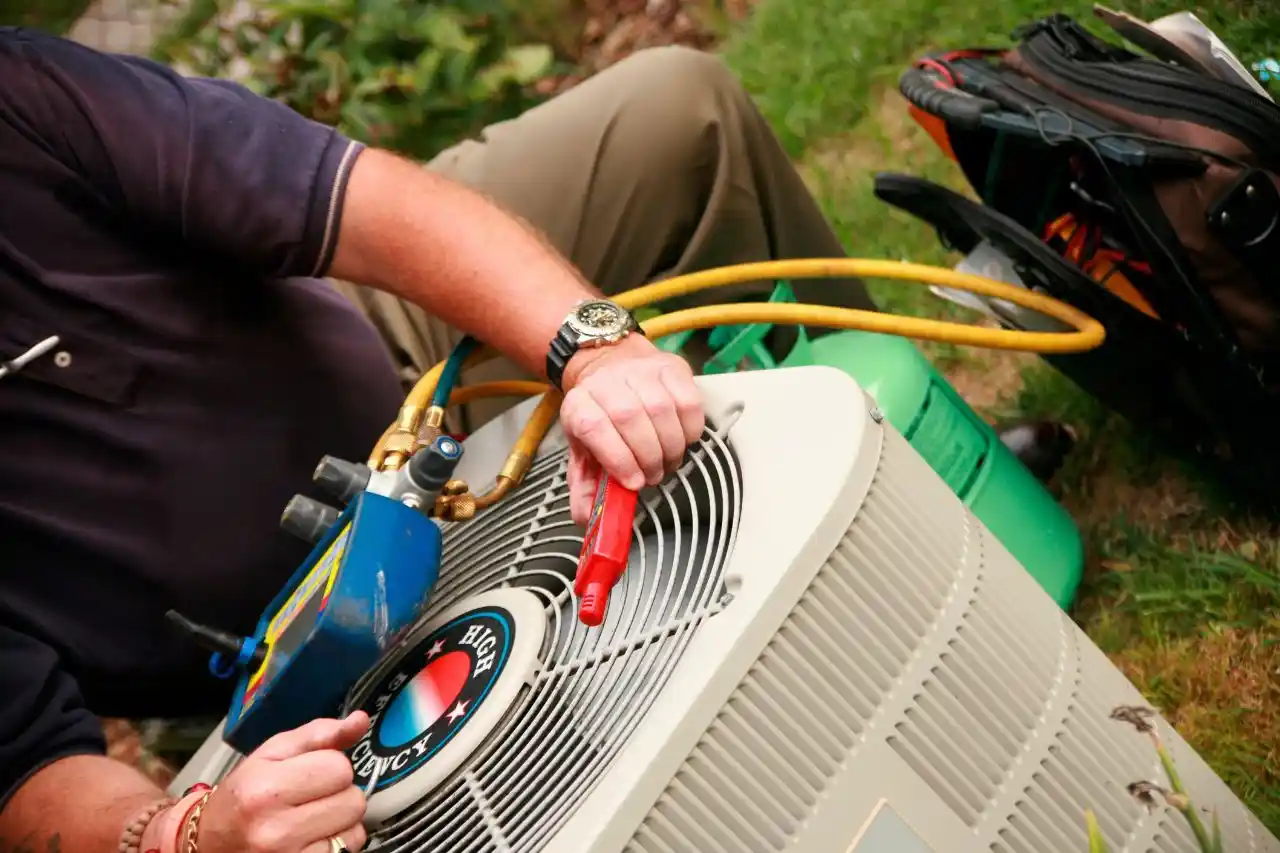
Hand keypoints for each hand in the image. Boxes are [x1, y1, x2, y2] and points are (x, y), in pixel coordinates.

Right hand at [197, 713, 370, 852]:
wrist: (210, 843)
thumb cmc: (243, 796)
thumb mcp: (271, 755)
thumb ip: (318, 735)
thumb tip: (360, 721)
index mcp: (265, 789)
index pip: (339, 768)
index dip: (331, 766)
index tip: (312, 772)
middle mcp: (275, 829)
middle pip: (353, 800)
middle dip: (339, 794)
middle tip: (311, 798)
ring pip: (355, 829)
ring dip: (341, 821)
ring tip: (311, 819)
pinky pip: (347, 850)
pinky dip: (337, 843)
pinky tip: (312, 839)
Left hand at [559, 334, 704, 524]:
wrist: (611, 368)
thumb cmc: (600, 414)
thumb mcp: (583, 451)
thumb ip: (585, 487)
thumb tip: (586, 518)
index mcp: (579, 404)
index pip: (594, 427)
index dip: (617, 459)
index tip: (633, 483)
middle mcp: (606, 382)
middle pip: (630, 418)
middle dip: (648, 457)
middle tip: (653, 475)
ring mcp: (640, 370)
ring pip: (662, 410)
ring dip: (670, 447)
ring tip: (667, 461)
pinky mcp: (671, 367)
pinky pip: (688, 402)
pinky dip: (690, 430)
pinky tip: (682, 440)